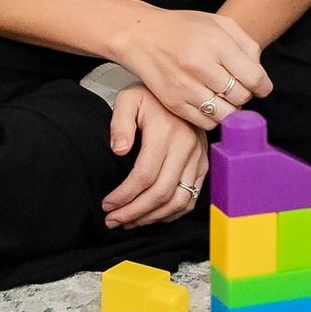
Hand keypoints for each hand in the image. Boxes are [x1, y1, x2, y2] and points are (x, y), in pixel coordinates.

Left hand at [102, 87, 209, 228]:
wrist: (183, 89)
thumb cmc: (151, 97)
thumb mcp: (129, 99)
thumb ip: (120, 123)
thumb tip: (119, 150)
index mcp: (166, 133)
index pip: (145, 175)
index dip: (125, 195)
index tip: (107, 204)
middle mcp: (187, 148)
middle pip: (161, 193)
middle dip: (134, 212)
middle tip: (113, 220)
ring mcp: (198, 158)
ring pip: (178, 200)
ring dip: (152, 217)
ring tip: (129, 221)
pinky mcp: (203, 165)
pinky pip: (191, 198)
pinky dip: (171, 213)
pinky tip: (152, 215)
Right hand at [109, 5, 270, 129]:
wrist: (142, 36)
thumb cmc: (184, 28)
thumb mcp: (219, 23)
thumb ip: (247, 45)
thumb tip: (260, 74)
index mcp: (216, 42)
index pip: (254, 77)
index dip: (263, 86)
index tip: (261, 86)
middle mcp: (200, 65)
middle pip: (241, 96)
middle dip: (246, 94)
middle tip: (237, 86)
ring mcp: (185, 86)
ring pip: (226, 113)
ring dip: (231, 108)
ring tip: (224, 96)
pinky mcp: (174, 102)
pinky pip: (206, 123)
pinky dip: (213, 117)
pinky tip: (209, 102)